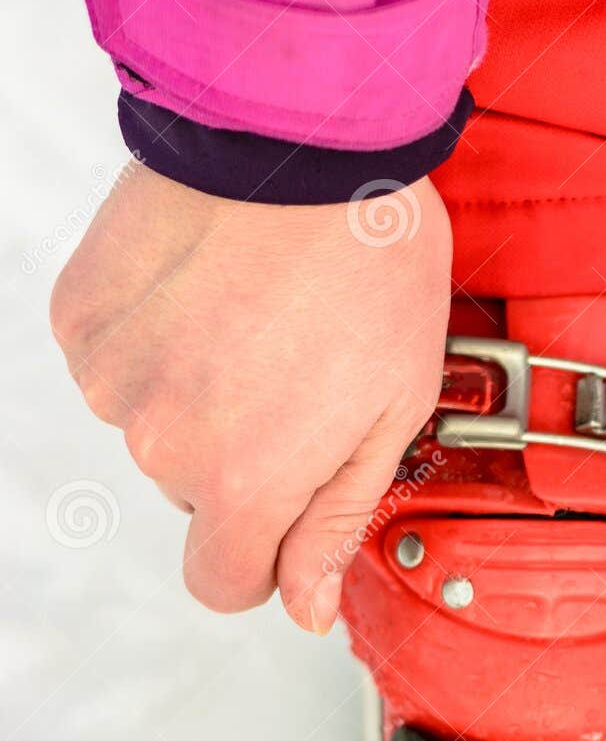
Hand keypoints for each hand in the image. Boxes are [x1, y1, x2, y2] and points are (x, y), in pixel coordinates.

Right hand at [50, 161, 451, 632]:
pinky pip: (115, 364)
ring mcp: (109, 377)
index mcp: (243, 481)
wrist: (307, 130)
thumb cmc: (371, 263)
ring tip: (253, 317)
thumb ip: (334, 524)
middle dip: (240, 455)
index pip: (222, 584)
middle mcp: (160, 442)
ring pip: (152, 428)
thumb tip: (301, 610)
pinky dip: (153, 341)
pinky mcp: (79, 317)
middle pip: (193, 497)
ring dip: (194, 393)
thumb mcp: (392, 412)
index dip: (263, 556)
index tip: (289, 506)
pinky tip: (204, 291)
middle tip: (293, 369)